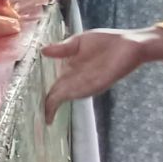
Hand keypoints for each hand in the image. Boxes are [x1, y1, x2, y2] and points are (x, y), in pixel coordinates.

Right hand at [41, 27, 162, 123]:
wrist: (131, 44)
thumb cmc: (106, 42)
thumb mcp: (78, 42)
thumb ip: (62, 49)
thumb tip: (42, 51)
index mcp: (71, 72)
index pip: (54, 88)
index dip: (44, 97)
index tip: (33, 106)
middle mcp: (78, 81)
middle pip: (58, 96)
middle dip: (46, 107)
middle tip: (31, 119)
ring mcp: (88, 83)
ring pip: (66, 96)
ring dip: (54, 106)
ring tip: (42, 116)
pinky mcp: (100, 82)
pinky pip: (80, 91)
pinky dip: (67, 97)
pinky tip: (55, 102)